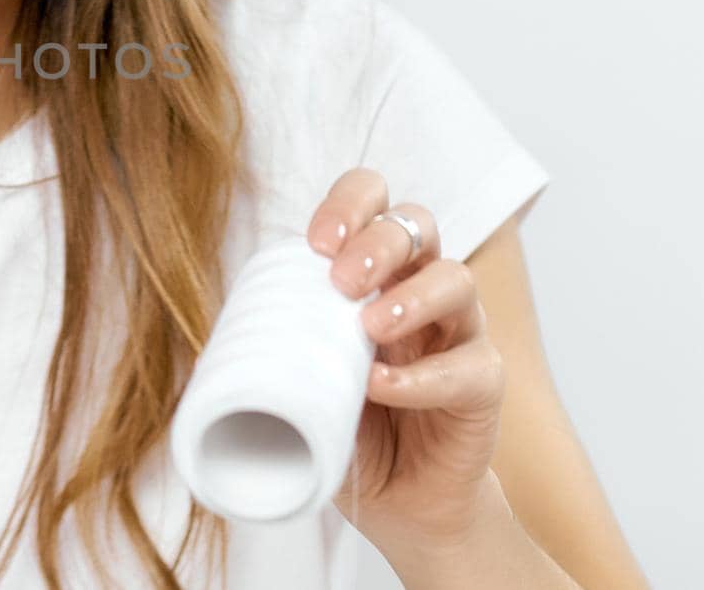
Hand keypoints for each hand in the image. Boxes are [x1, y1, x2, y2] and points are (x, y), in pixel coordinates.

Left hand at [306, 168, 504, 554]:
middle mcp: (419, 290)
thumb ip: (276, 343)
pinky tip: (380, 386)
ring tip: (369, 326)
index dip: (351, 203)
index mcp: (374, 273)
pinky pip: (469, 365)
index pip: (374, 202)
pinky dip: (421, 375)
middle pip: (417, 226)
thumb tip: (222, 328)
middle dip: (377, 242)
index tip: (317, 241)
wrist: (399, 503)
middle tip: (342, 279)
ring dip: (410, 295)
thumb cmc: (347, 424)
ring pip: (457, 280)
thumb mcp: (299, 375)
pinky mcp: (482, 386)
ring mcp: (456, 334)